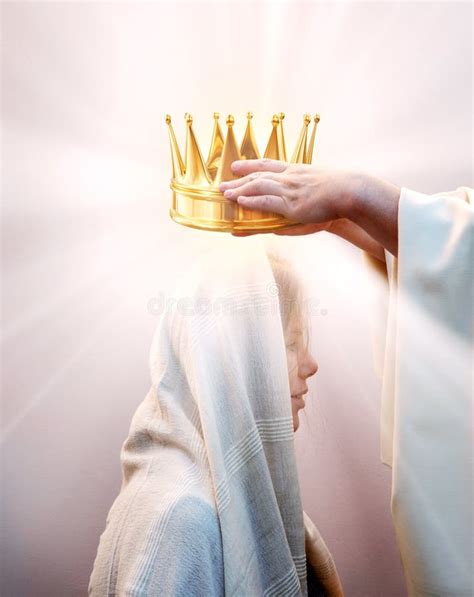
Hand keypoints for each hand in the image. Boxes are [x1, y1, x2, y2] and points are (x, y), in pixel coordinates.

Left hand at [219, 158, 356, 224]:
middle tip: (221, 184)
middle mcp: (290, 178)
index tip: (237, 166)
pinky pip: (267, 201)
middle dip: (238, 180)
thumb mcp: (317, 192)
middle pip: (258, 175)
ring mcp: (289, 189)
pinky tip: (241, 202)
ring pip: (258, 186)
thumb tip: (290, 209)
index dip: (251, 165)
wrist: (351, 192)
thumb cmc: (339, 193)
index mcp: (296, 171)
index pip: (269, 165)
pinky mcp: (291, 204)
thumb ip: (301, 201)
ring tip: (225, 194)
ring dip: (240, 190)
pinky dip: (252, 201)